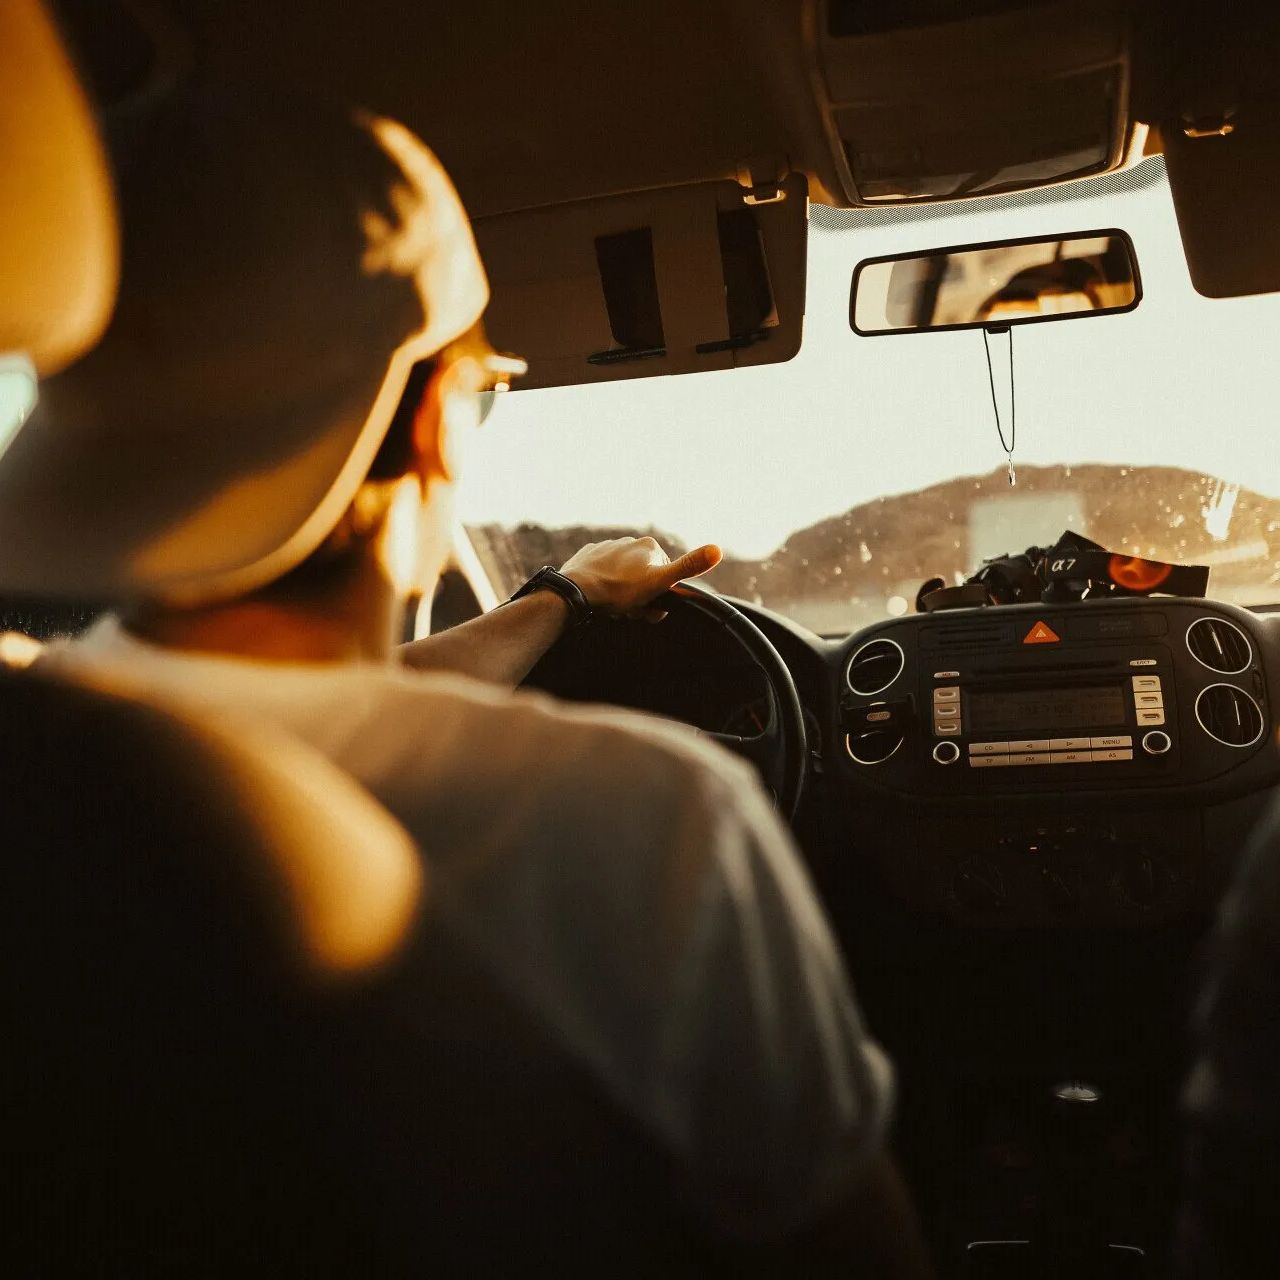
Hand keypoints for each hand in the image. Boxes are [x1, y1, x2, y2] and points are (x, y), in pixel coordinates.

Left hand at [560, 536, 721, 620]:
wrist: (576, 591)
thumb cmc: (619, 591)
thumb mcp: (659, 583)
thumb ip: (688, 567)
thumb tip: (718, 549)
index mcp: (649, 547)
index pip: (666, 577)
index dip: (660, 597)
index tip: (649, 607)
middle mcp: (629, 541)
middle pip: (645, 578)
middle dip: (641, 597)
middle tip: (630, 611)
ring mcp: (607, 547)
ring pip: (624, 577)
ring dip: (623, 593)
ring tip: (613, 606)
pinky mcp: (588, 556)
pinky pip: (603, 574)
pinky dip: (604, 586)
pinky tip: (600, 597)